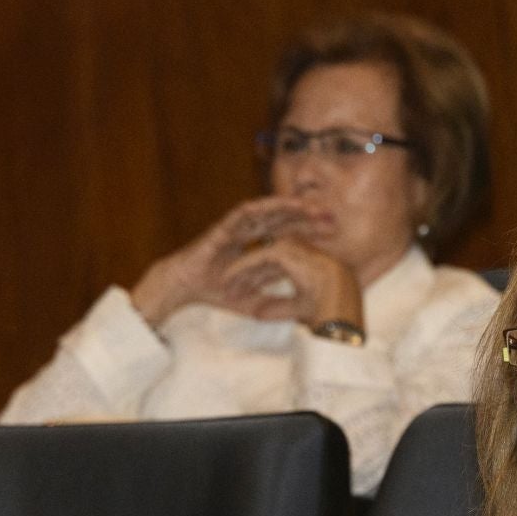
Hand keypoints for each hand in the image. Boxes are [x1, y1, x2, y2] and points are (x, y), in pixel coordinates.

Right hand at [128, 196, 321, 324]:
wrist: (185, 287)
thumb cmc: (214, 291)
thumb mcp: (252, 299)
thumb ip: (273, 300)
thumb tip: (298, 311)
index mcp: (256, 244)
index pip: (287, 233)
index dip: (308, 231)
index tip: (331, 233)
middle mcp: (248, 231)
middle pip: (282, 219)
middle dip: (306, 216)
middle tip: (331, 217)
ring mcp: (236, 227)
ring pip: (267, 212)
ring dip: (289, 207)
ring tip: (310, 207)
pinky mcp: (223, 226)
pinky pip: (244, 213)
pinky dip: (261, 207)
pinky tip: (278, 204)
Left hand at [217, 236, 363, 327]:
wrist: (340, 310)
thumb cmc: (328, 312)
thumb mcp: (298, 309)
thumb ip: (278, 308)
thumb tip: (257, 313)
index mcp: (302, 263)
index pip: (272, 269)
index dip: (255, 282)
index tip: (240, 296)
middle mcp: (297, 251)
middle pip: (262, 263)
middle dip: (244, 278)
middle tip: (228, 292)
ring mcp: (291, 248)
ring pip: (257, 259)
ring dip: (239, 274)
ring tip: (225, 289)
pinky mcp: (283, 251)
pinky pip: (255, 259)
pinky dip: (240, 270)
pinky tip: (228, 281)